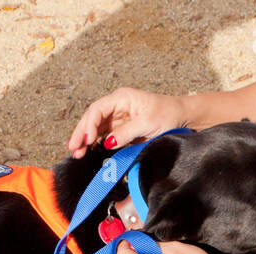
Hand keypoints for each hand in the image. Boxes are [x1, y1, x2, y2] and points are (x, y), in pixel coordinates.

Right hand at [67, 87, 187, 157]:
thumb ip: (126, 132)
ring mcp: (118, 118)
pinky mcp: (121, 129)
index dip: (89, 124)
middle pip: (92, 118)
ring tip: (77, 153)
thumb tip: (107, 142)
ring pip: (95, 128)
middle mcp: (117, 106)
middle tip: (73, 148)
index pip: (98, 109)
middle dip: (81, 133)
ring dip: (85, 140)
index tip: (88, 140)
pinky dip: (95, 144)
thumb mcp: (148, 123)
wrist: (182, 117)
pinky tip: (87, 152)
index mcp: (122, 98)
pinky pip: (103, 136)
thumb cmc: (168, 115)